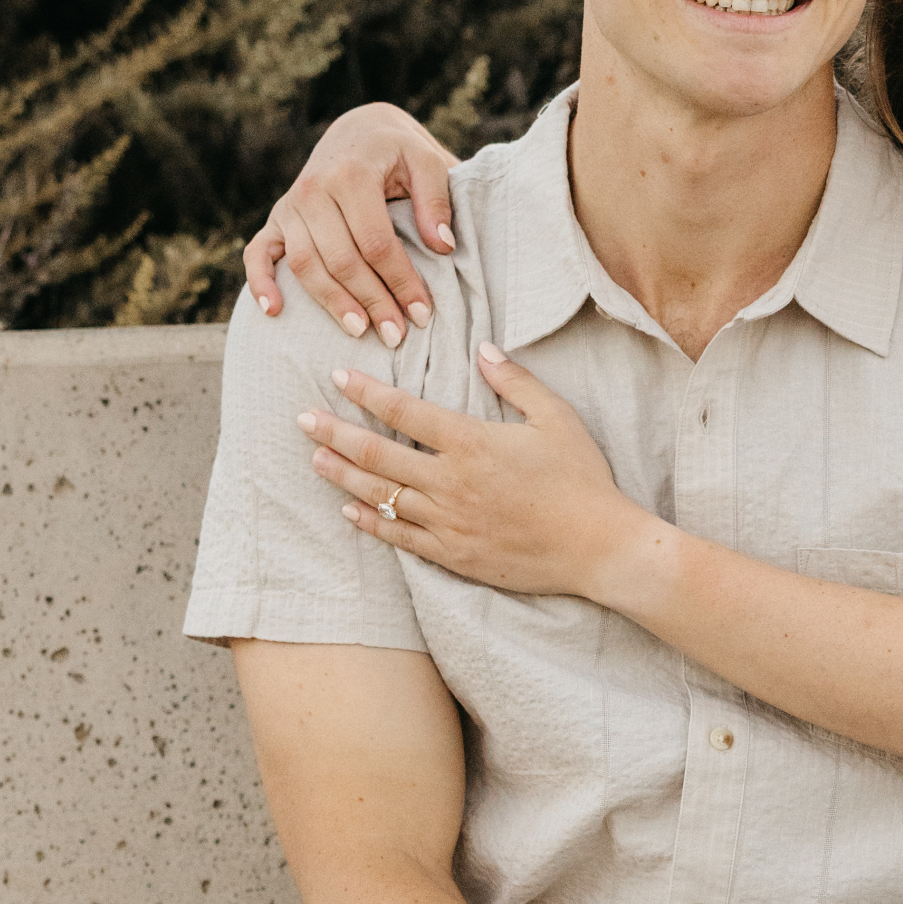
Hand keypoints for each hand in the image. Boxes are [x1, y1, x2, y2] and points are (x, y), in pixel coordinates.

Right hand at [246, 104, 454, 346]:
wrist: (359, 132)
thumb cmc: (399, 153)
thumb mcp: (428, 162)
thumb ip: (436, 200)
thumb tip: (443, 246)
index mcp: (352, 175)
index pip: (376, 243)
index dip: (400, 282)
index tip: (422, 313)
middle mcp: (313, 189)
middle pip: (341, 260)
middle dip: (372, 301)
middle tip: (397, 336)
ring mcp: (290, 206)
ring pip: (305, 265)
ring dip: (331, 302)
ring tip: (360, 332)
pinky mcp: (276, 218)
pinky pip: (258, 253)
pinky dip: (260, 282)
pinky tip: (274, 311)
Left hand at [302, 349, 642, 596]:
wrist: (599, 548)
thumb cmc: (582, 479)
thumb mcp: (556, 418)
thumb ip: (515, 381)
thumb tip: (482, 348)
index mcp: (472, 442)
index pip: (404, 412)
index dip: (366, 392)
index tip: (338, 377)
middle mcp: (451, 482)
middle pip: (378, 454)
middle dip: (335, 433)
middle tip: (303, 419)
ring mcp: (449, 522)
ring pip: (381, 497)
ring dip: (344, 475)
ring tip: (316, 459)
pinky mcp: (455, 555)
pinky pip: (401, 538)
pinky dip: (371, 523)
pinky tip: (349, 511)